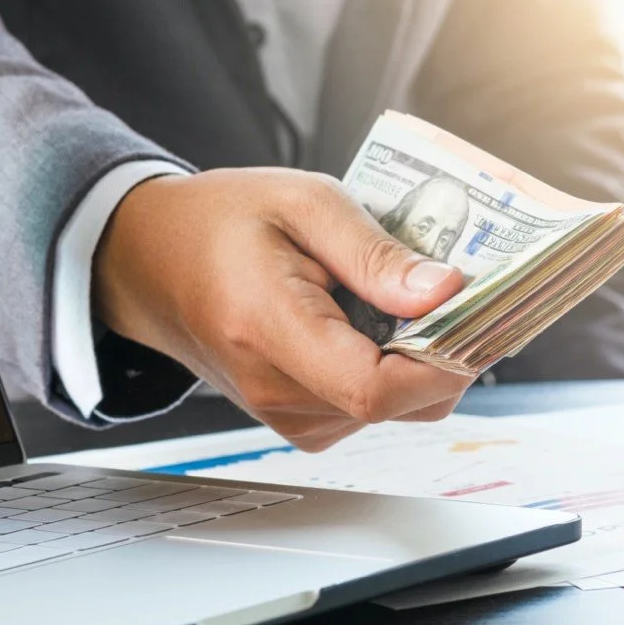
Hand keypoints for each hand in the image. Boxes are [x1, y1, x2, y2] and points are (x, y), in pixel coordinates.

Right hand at [95, 169, 471, 450]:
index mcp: (269, 332)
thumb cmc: (221, 223)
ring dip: (418, 360)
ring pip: (394, 410)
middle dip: (443, 353)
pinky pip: (371, 408)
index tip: (473, 317)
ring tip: (401, 300)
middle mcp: (275, 391)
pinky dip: (392, 371)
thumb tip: (443, 291)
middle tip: (456, 295)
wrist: (150, 259)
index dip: (441, 362)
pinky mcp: (298, 420)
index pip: (376, 389)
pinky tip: (376, 325)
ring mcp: (285, 414)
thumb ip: (374, 253)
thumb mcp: (304, 203)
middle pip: (398, 405)